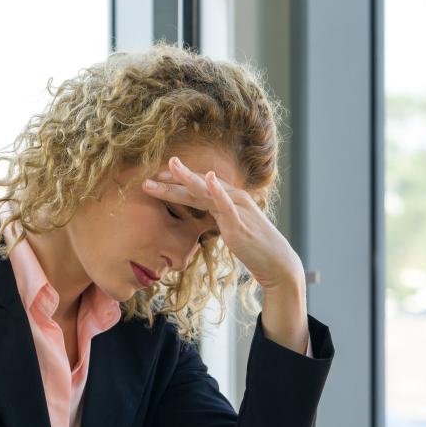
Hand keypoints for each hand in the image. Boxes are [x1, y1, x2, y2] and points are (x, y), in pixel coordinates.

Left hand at [142, 156, 304, 292]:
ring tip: (171, 165)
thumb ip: (218, 217)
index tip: (154, 179)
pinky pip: (226, 204)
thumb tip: (203, 215)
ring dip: (187, 178)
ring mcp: (237, 208)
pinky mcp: (240, 221)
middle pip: (197, 185)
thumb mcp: (231, 228)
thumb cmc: (254, 247)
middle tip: (149, 174)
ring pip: (207, 190)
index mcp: (227, 200)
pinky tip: (207, 177)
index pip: (198, 187)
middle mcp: (232, 198)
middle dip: (172, 179)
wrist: (276, 262)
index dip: (176, 182)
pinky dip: (216, 190)